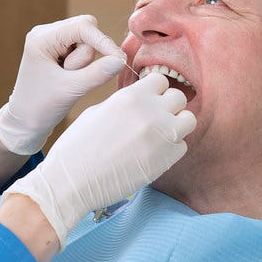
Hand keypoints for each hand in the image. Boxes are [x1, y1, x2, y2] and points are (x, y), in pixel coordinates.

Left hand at [0, 15, 125, 154]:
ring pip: (86, 41)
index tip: (119, 60)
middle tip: (74, 77)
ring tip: (67, 80)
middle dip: (88, 55)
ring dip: (84, 62)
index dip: (104, 42)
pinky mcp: (58, 50)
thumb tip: (121, 60)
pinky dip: (82, 65)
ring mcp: (51, 40)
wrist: (24, 122)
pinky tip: (68, 77)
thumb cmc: (40, 107)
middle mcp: (45, 33)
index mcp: (42, 37)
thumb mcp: (71, 90)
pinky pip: (82, 50)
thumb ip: (97, 74)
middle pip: (86, 30)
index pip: (83, 26)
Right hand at [3, 73, 195, 246]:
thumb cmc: (78, 146)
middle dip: (168, 107)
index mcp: (131, 96)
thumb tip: (141, 100)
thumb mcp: (98, 111)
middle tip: (154, 120)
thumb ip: (125, 103)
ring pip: (189, 120)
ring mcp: (162, 136)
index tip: (147, 102)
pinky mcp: (166, 160)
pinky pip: (182, 147)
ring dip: (176, 126)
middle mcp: (151, 112)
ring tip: (159, 136)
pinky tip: (152, 155)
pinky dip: (171, 150)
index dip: (154, 92)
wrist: (72, 181)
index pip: (160, 80)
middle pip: (178, 98)